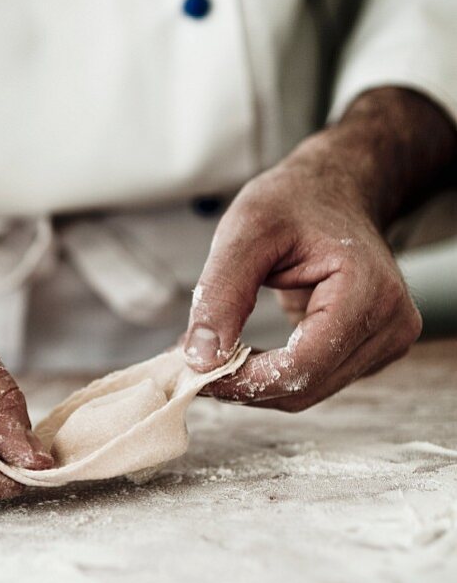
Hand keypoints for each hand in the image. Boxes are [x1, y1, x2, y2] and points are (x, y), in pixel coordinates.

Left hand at [183, 88, 456, 409]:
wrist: (335, 190)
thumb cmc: (295, 201)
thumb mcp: (245, 231)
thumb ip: (221, 294)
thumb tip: (200, 359)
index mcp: (368, 290)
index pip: (304, 365)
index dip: (246, 380)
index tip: (195, 373)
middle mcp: (391, 323)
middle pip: (307, 387)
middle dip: (245, 385)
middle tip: (191, 366)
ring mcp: (387, 341)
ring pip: (308, 392)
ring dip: (256, 384)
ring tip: (215, 353)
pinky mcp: (372, 351)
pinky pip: (315, 381)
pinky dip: (273, 375)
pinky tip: (246, 354)